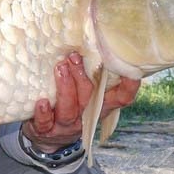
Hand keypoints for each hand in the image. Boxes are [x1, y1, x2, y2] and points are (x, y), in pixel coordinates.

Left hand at [21, 53, 139, 152]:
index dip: (129, 86)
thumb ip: (90, 73)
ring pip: (69, 109)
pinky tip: (42, 102)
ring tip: (59, 68)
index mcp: (99, 105)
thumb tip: (90, 35)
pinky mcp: (46, 131)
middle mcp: (85, 116)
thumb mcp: (83, 93)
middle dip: (82, 77)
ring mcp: (66, 125)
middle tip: (73, 57)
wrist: (48, 138)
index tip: (131, 69)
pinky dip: (43, 113)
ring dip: (65, 88)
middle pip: (90, 98)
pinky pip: (45, 123)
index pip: (121, 98)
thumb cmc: (68, 106)